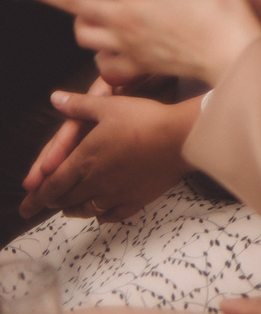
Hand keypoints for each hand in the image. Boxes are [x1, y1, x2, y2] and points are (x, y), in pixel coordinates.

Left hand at [21, 85, 193, 221]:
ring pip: (85, 209)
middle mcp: (94, 182)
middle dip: (52, 202)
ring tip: (68, 208)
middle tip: (45, 204)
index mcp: (83, 160)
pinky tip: (100, 212)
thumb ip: (79, 105)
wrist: (181, 138)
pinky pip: (111, 215)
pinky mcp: (136, 200)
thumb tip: (55, 99)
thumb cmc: (145, 118)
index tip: (25, 208)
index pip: (52, 185)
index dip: (36, 197)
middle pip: (65, 199)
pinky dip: (100, 215)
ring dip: (73, 208)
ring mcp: (115, 194)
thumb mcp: (109, 105)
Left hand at [26, 0, 260, 84]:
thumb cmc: (220, 1)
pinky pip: (103, 61)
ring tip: (71, 10)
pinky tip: (101, 48)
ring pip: (83, 32)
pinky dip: (98, 52)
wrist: (231, 51)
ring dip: (73, 18)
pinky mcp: (138, 63)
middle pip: (72, 3)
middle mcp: (119, 15)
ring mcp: (125, 42)